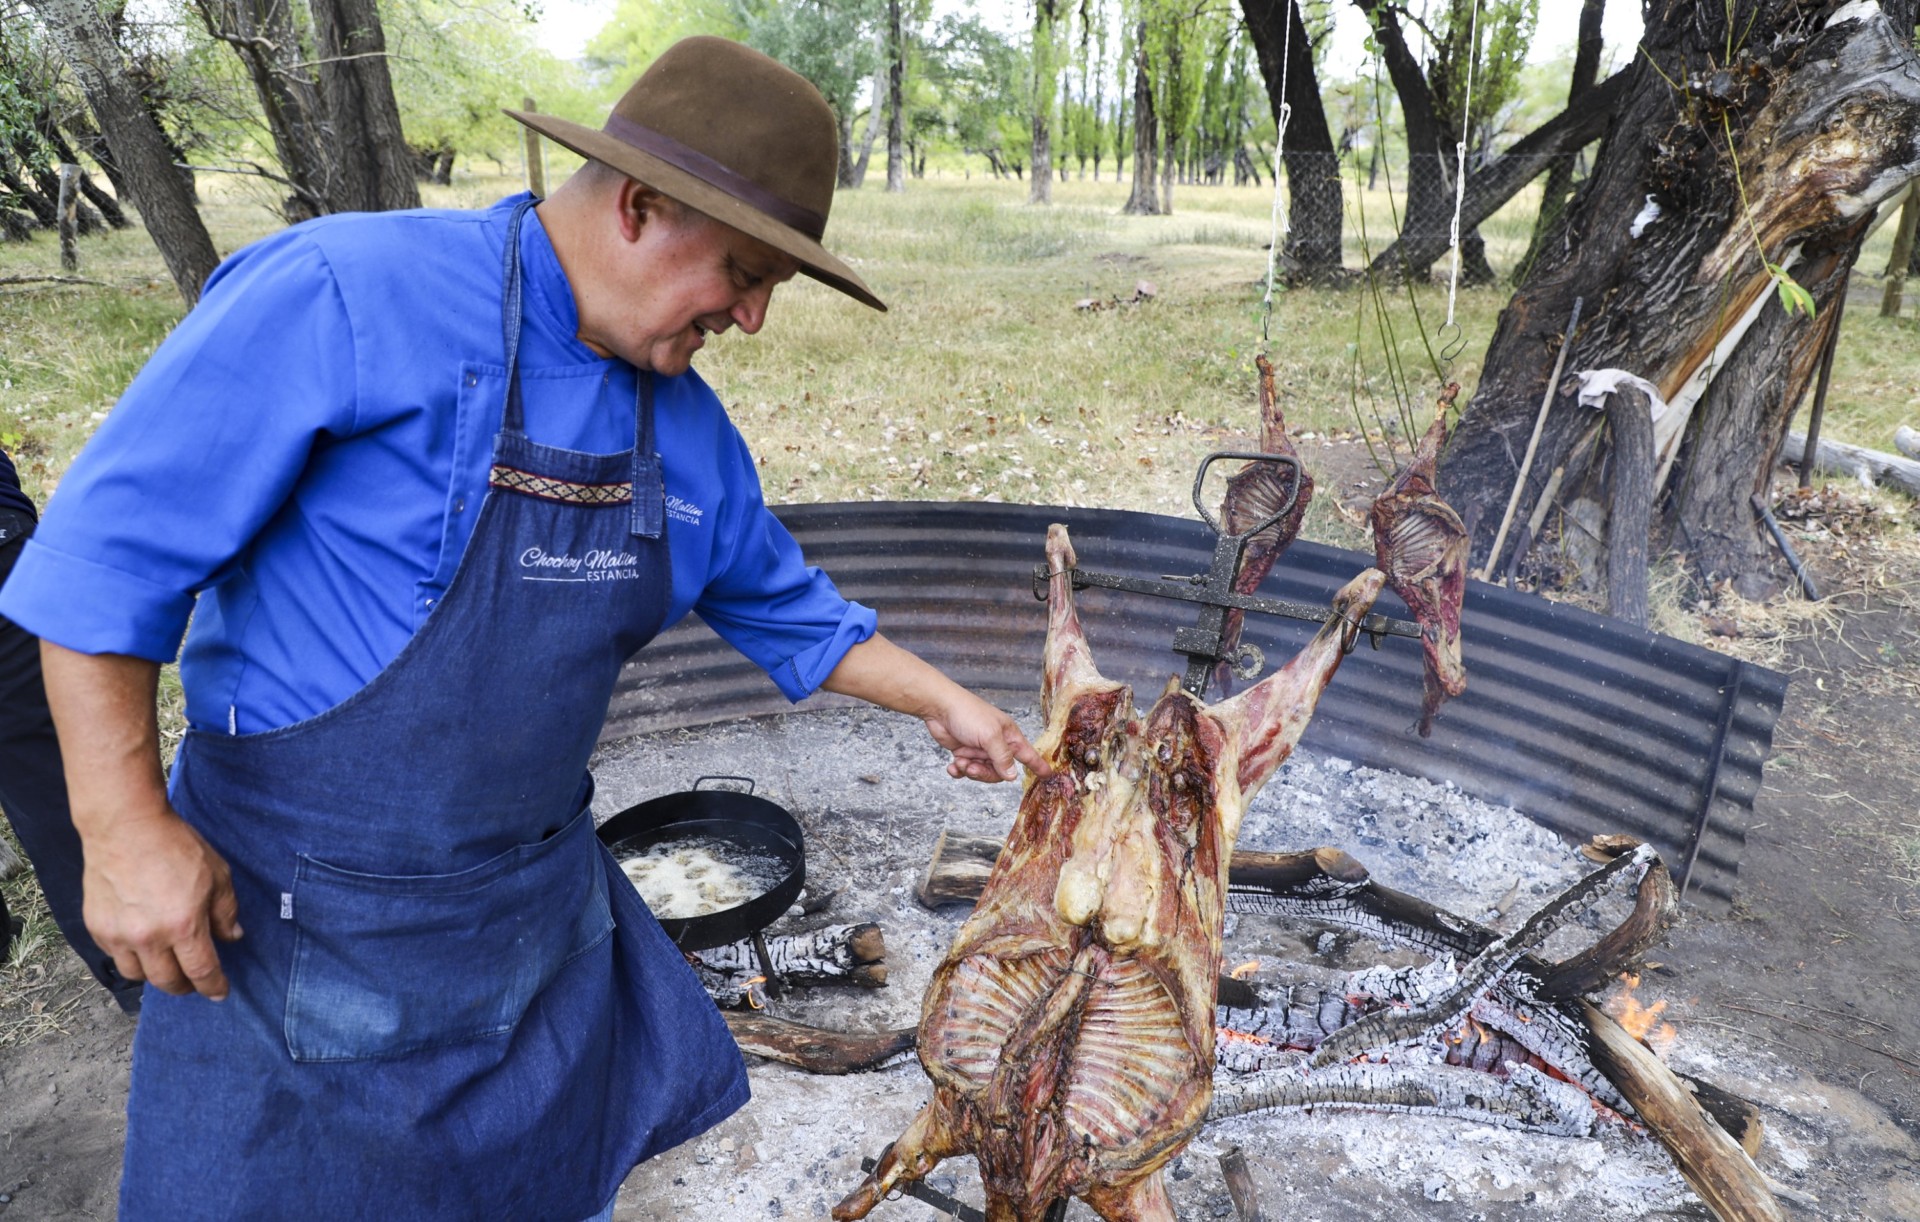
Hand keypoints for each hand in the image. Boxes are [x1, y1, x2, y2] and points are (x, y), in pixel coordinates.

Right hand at [41, 643, 243, 1000]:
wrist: (126, 827)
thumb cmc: (176, 847)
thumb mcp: (217, 875)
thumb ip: (226, 912)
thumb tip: (232, 937)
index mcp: (184, 926)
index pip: (201, 972)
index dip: (213, 986)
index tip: (219, 993)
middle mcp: (149, 937)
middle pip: (168, 981)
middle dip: (185, 985)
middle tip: (194, 980)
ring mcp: (119, 935)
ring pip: (138, 975)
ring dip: (156, 974)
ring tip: (167, 964)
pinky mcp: (97, 927)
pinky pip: (116, 956)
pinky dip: (132, 957)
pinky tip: (143, 945)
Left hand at [922, 691, 1050, 783]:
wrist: (939, 707)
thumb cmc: (968, 714)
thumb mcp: (990, 736)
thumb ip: (1002, 757)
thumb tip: (1012, 776)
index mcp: (1009, 736)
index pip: (1028, 754)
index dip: (1038, 766)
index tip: (1048, 775)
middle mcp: (997, 744)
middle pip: (1001, 771)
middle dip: (985, 773)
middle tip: (972, 767)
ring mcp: (980, 749)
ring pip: (982, 772)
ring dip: (970, 770)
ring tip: (960, 761)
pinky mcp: (964, 752)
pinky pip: (966, 770)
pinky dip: (959, 771)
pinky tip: (952, 766)